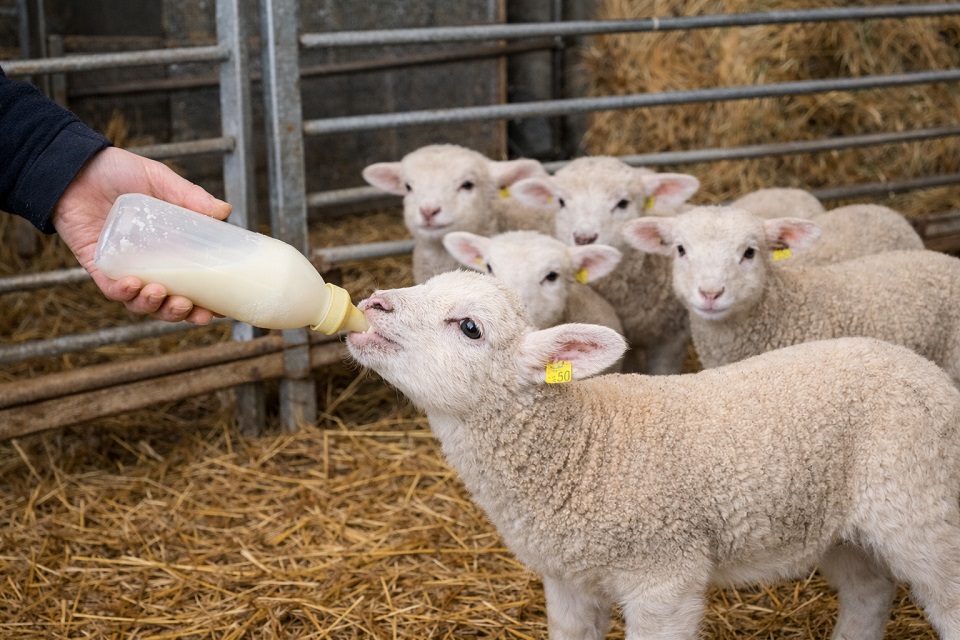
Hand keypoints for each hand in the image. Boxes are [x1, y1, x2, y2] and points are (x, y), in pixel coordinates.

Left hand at [51, 147, 232, 323]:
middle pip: (168, 302)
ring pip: (141, 303)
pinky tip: (132, 284)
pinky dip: (123, 293)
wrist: (75, 167)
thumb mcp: (159, 180)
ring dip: (154, 307)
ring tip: (161, 293)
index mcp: (171, 249)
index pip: (192, 283)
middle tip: (197, 312)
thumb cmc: (118, 172)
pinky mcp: (99, 267)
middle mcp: (149, 265)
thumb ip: (189, 196)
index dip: (207, 301)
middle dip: (182, 313)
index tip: (221, 310)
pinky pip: (111, 290)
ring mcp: (124, 268)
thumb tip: (224, 210)